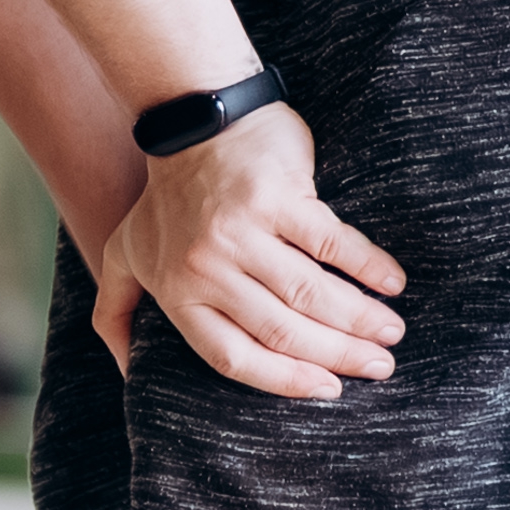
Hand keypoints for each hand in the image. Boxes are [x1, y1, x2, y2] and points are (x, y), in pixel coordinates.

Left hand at [95, 106, 404, 401]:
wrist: (192, 119)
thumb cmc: (164, 198)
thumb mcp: (123, 256)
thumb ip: (116, 311)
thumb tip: (125, 370)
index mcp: (175, 292)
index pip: (233, 356)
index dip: (285, 380)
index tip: (329, 390)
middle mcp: (205, 268)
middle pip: (282, 331)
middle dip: (339, 355)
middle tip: (380, 366)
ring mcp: (241, 232)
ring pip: (311, 294)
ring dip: (360, 318)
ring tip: (392, 332)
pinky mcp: (275, 198)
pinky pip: (331, 244)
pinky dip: (367, 266)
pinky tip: (392, 283)